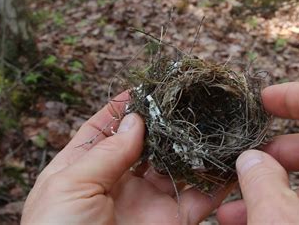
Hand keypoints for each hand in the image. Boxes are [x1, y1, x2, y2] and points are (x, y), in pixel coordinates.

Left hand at [22, 92, 230, 223]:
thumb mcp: (69, 187)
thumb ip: (105, 153)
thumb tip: (136, 119)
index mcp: (83, 171)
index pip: (103, 130)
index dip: (122, 108)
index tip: (145, 87)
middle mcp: (118, 183)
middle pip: (145, 144)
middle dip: (164, 122)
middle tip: (186, 98)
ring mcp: (147, 202)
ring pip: (177, 166)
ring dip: (193, 146)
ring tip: (212, 120)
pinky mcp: (172, 221)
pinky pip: (200, 198)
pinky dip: (218, 181)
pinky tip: (229, 160)